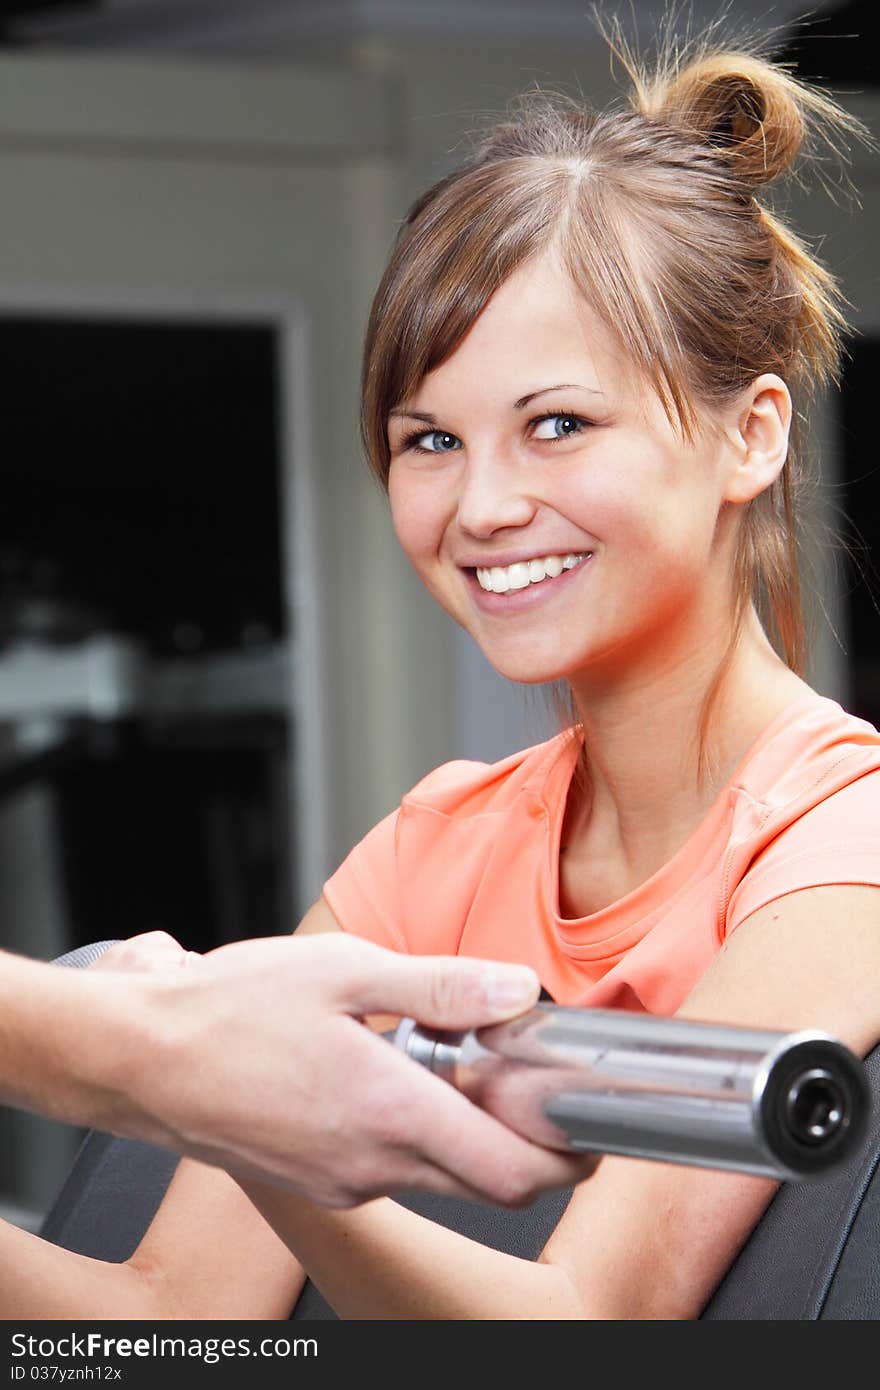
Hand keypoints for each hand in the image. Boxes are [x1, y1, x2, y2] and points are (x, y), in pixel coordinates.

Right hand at [102, 931, 597, 1207]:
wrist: (144, 1060)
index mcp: (390, 1110)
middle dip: (528, 1147)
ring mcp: (345, 1181)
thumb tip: (517, 989)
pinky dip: (418, 1134)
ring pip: (442, 1177)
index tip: (585, 1123)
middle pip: (488, 1185)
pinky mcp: (320, 1181)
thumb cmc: (233, 1009)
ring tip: (453, 1063)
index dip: (566, 1158)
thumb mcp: (345, 970)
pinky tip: (394, 1077)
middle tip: (531, 1086)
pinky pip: (394, 1169)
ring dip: (469, 1134)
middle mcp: (374, 1163)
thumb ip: (440, 985)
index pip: (513, 1174)